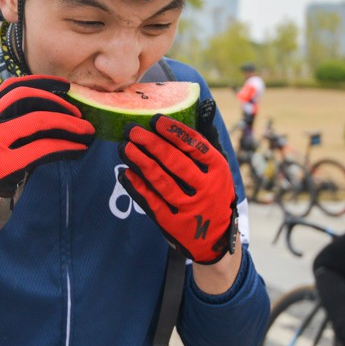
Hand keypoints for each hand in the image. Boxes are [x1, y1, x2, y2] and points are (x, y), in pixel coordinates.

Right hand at [0, 75, 94, 245]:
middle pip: (26, 97)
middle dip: (57, 101)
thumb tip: (55, 119)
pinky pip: (43, 149)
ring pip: (38, 120)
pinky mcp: (4, 166)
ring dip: (68, 123)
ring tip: (86, 131)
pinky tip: (79, 149)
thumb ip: (15, 130)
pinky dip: (66, 146)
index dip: (41, 82)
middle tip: (78, 113)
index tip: (64, 87)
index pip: (12, 87)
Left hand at [118, 113, 237, 264]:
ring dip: (140, 162)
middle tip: (132, 130)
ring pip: (161, 181)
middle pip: (175, 162)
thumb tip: (205, 104)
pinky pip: (152, 202)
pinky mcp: (173, 225)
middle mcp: (207, 189)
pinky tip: (125, 172)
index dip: (174, 131)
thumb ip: (209, 138)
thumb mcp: (219, 168)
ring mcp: (190, 208)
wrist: (216, 240)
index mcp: (219, 170)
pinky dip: (137, 186)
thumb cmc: (214, 193)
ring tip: (125, 147)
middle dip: (151, 143)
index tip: (155, 120)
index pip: (195, 146)